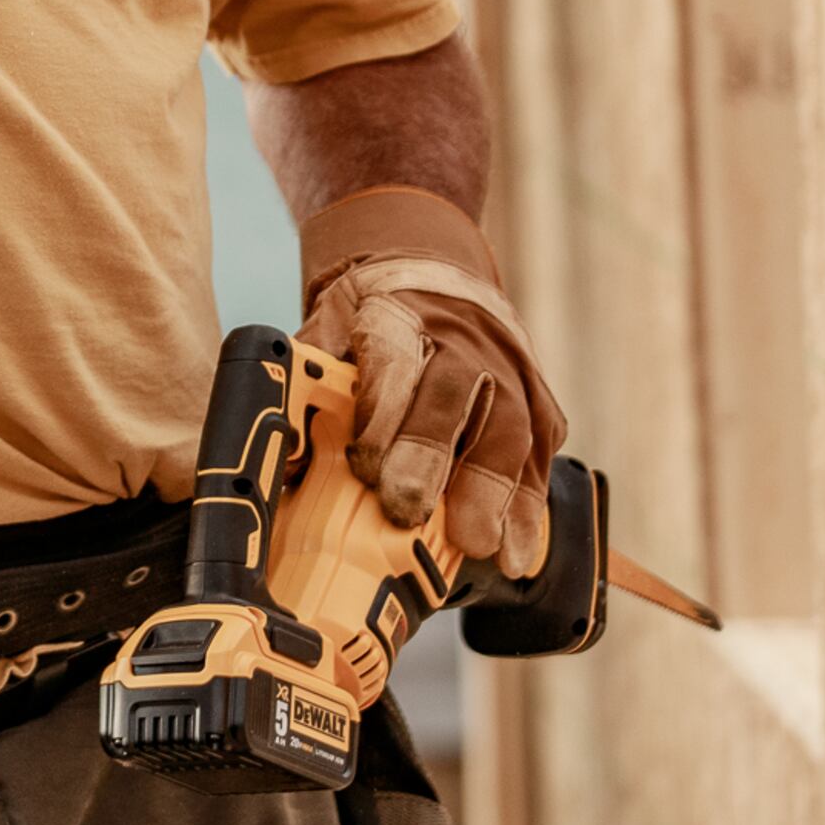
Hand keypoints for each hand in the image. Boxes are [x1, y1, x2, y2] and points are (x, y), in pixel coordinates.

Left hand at [295, 187, 566, 578]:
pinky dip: (530, 504)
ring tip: (480, 546)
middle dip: (431, 457)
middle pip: (453, 395)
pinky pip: (541, 452)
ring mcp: (508, 367)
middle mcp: (461, 338)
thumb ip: (307, 383)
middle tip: (409, 514)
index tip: (364, 469)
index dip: (381, 416)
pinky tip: (518, 549)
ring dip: (495, 492)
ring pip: (509, 426)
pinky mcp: (538, 398)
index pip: (392, 361)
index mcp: (399, 314)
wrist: (437, 275)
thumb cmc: (374, 313)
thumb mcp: (329, 325)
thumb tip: (283, 459)